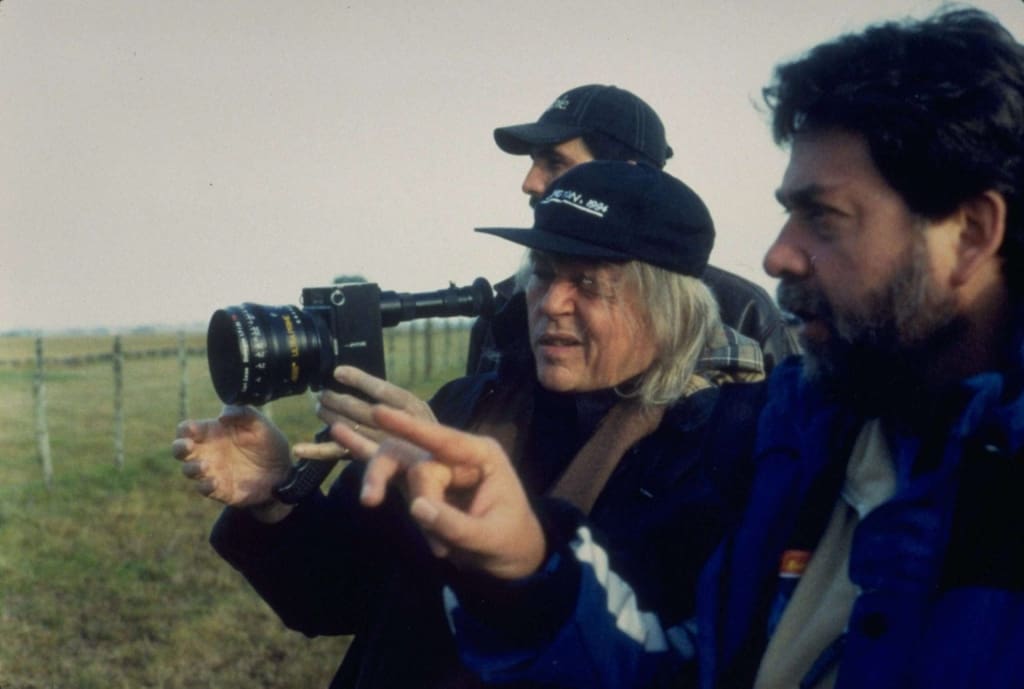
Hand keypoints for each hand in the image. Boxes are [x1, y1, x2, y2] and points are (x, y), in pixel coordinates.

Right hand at [172, 405, 293, 521]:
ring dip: (192, 468)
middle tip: (188, 446)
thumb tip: (222, 416)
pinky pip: (205, 489)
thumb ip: (243, 412)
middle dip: (179, 448)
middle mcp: (208, 452)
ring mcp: (213, 471)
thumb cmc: (268, 443)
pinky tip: (214, 482)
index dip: (185, 429)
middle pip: (180, 450)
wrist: (283, 471)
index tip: (192, 429)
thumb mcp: (260, 423)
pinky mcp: (221, 489)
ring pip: (188, 471)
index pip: (187, 429)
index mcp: (213, 432)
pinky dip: (205, 486)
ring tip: (206, 465)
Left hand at [295, 365, 436, 459]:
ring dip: (328, 415)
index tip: (338, 372)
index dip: (358, 380)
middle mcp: (396, 428)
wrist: (436, 468)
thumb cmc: (420, 432)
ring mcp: (379, 445)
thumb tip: (355, 378)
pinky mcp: (365, 460)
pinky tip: (299, 448)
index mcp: (411, 408)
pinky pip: (339, 455)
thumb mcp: (416, 409)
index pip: (382, 391)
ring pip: (347, 427)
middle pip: (359, 409)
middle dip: (336, 398)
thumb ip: (392, 397)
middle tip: (322, 393)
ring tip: (319, 406)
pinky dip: (317, 451)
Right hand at [331, 406, 545, 579]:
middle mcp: (455, 455)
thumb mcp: (490, 538)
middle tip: (441, 548)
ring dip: (387, 488)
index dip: (409, 427)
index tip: (379, 413)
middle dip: (420, 498)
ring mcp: (434, 467)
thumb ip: (454, 525)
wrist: (511, 559)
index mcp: (481, 456)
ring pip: (396, 464)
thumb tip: (416, 507)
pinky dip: (369, 463)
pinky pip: (390, 473)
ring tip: (394, 520)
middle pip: (416, 459)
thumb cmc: (509, 541)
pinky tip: (341, 434)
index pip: (443, 439)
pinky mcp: (419, 484)